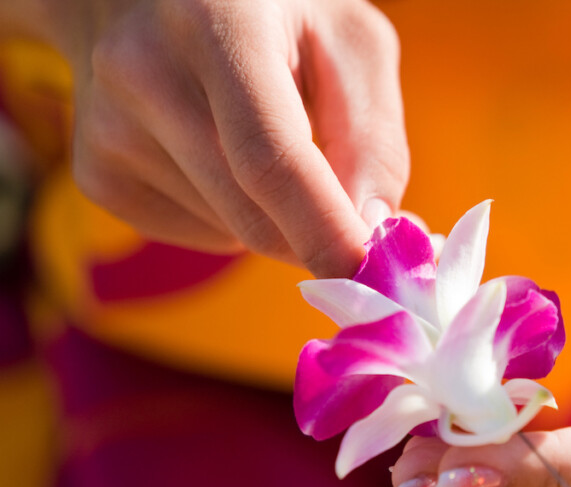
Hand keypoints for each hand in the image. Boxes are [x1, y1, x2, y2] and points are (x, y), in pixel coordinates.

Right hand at [56, 0, 407, 276]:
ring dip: (279, 221)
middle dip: (318, 241)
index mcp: (216, 25)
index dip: (324, 231)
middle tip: (358, 230)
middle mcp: (144, 74)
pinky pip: (202, 238)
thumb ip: (373, 136)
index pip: (270, 159)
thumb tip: (372, 232)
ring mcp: (108, 130)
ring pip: (233, 236)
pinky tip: (225, 158)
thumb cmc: (275, 16)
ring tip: (267, 142)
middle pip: (253, 216)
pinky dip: (238, 220)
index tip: (370, 278)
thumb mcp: (350, 44)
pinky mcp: (96, 177)